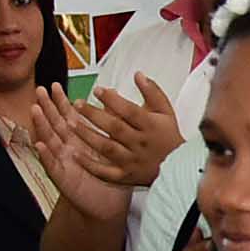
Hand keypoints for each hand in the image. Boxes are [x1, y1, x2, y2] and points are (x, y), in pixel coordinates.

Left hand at [50, 78, 180, 204]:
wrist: (178, 167)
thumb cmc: (169, 136)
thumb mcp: (166, 111)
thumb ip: (152, 92)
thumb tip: (138, 74)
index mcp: (151, 126)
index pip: (129, 111)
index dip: (112, 100)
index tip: (98, 90)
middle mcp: (140, 143)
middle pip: (114, 128)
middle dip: (94, 115)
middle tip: (77, 104)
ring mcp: (132, 161)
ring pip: (106, 148)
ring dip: (87, 135)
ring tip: (70, 123)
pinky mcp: (125, 176)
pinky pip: (105, 171)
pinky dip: (89, 164)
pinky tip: (75, 154)